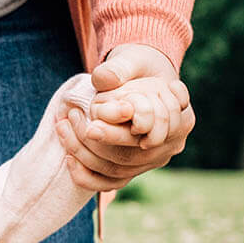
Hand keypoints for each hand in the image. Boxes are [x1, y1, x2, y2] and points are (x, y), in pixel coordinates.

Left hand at [56, 44, 194, 191]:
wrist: (142, 77)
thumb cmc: (140, 66)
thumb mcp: (133, 59)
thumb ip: (119, 68)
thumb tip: (102, 79)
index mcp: (181, 119)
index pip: (151, 130)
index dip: (121, 128)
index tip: (92, 119)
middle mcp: (171, 145)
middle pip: (132, 154)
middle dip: (98, 139)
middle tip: (69, 121)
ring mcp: (153, 161)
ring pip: (117, 170)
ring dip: (85, 153)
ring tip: (62, 126)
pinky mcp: (135, 170)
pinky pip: (110, 183)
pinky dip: (87, 176)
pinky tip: (68, 159)